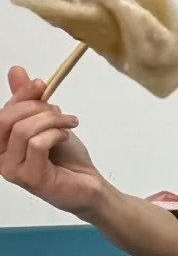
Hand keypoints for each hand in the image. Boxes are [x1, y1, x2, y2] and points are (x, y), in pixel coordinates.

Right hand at [0, 66, 105, 216]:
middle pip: (7, 120)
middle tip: (59, 110)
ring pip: (23, 130)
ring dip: (51, 121)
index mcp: (1, 146)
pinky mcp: (31, 179)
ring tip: (69, 123)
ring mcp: (14, 171)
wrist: (89, 185)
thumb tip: (15, 70)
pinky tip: (66, 137)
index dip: (21, 96)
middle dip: (35, 108)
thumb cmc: (67, 158)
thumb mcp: (47, 122)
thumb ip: (28, 100)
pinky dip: (55, 135)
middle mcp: (1, 160)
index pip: (2, 114)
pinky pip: (37, 144)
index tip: (42, 84)